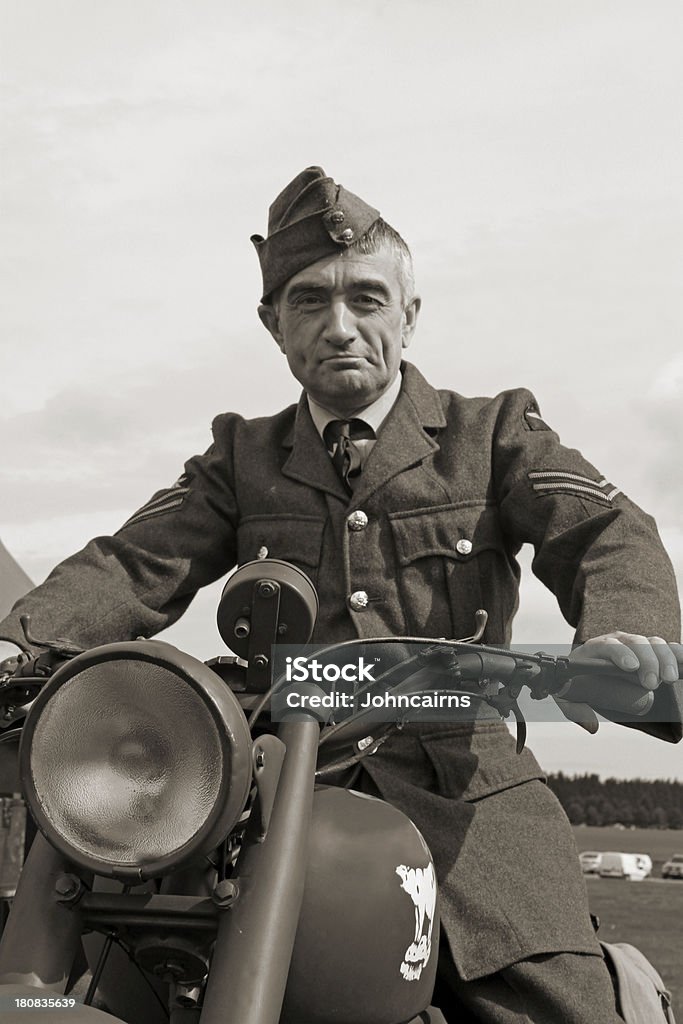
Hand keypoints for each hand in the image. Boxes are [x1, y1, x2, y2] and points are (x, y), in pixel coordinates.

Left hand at [553, 632, 682, 733]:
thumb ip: (575, 711)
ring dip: (665, 659)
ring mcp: (638, 644)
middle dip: (647, 661)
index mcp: (596, 648)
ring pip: (655, 643)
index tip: (630, 667)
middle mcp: (619, 641)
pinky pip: (669, 649)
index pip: (608, 645)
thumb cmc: (578, 682)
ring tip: (669, 679)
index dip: (620, 654)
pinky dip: (678, 654)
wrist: (587, 672)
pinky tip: (682, 665)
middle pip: (636, 642)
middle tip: (652, 683)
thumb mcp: (568, 696)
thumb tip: (592, 727)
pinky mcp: (654, 652)